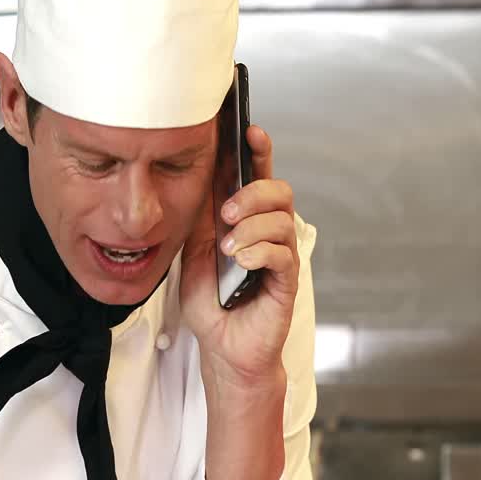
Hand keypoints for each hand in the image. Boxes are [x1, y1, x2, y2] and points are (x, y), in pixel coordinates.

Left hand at [180, 124, 298, 389]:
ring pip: (282, 220)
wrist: (221, 349)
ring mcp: (280, 256)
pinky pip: (283, 254)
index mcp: (246, 221)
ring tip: (229, 248)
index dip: (258, 152)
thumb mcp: (193, 254)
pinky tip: (242, 262)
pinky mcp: (286, 282)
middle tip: (226, 213)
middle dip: (253, 192)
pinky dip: (261, 252)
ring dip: (252, 227)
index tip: (249, 130)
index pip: (257, 178)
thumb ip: (201, 221)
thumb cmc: (212, 303)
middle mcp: (268, 233)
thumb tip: (202, 182)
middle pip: (279, 191)